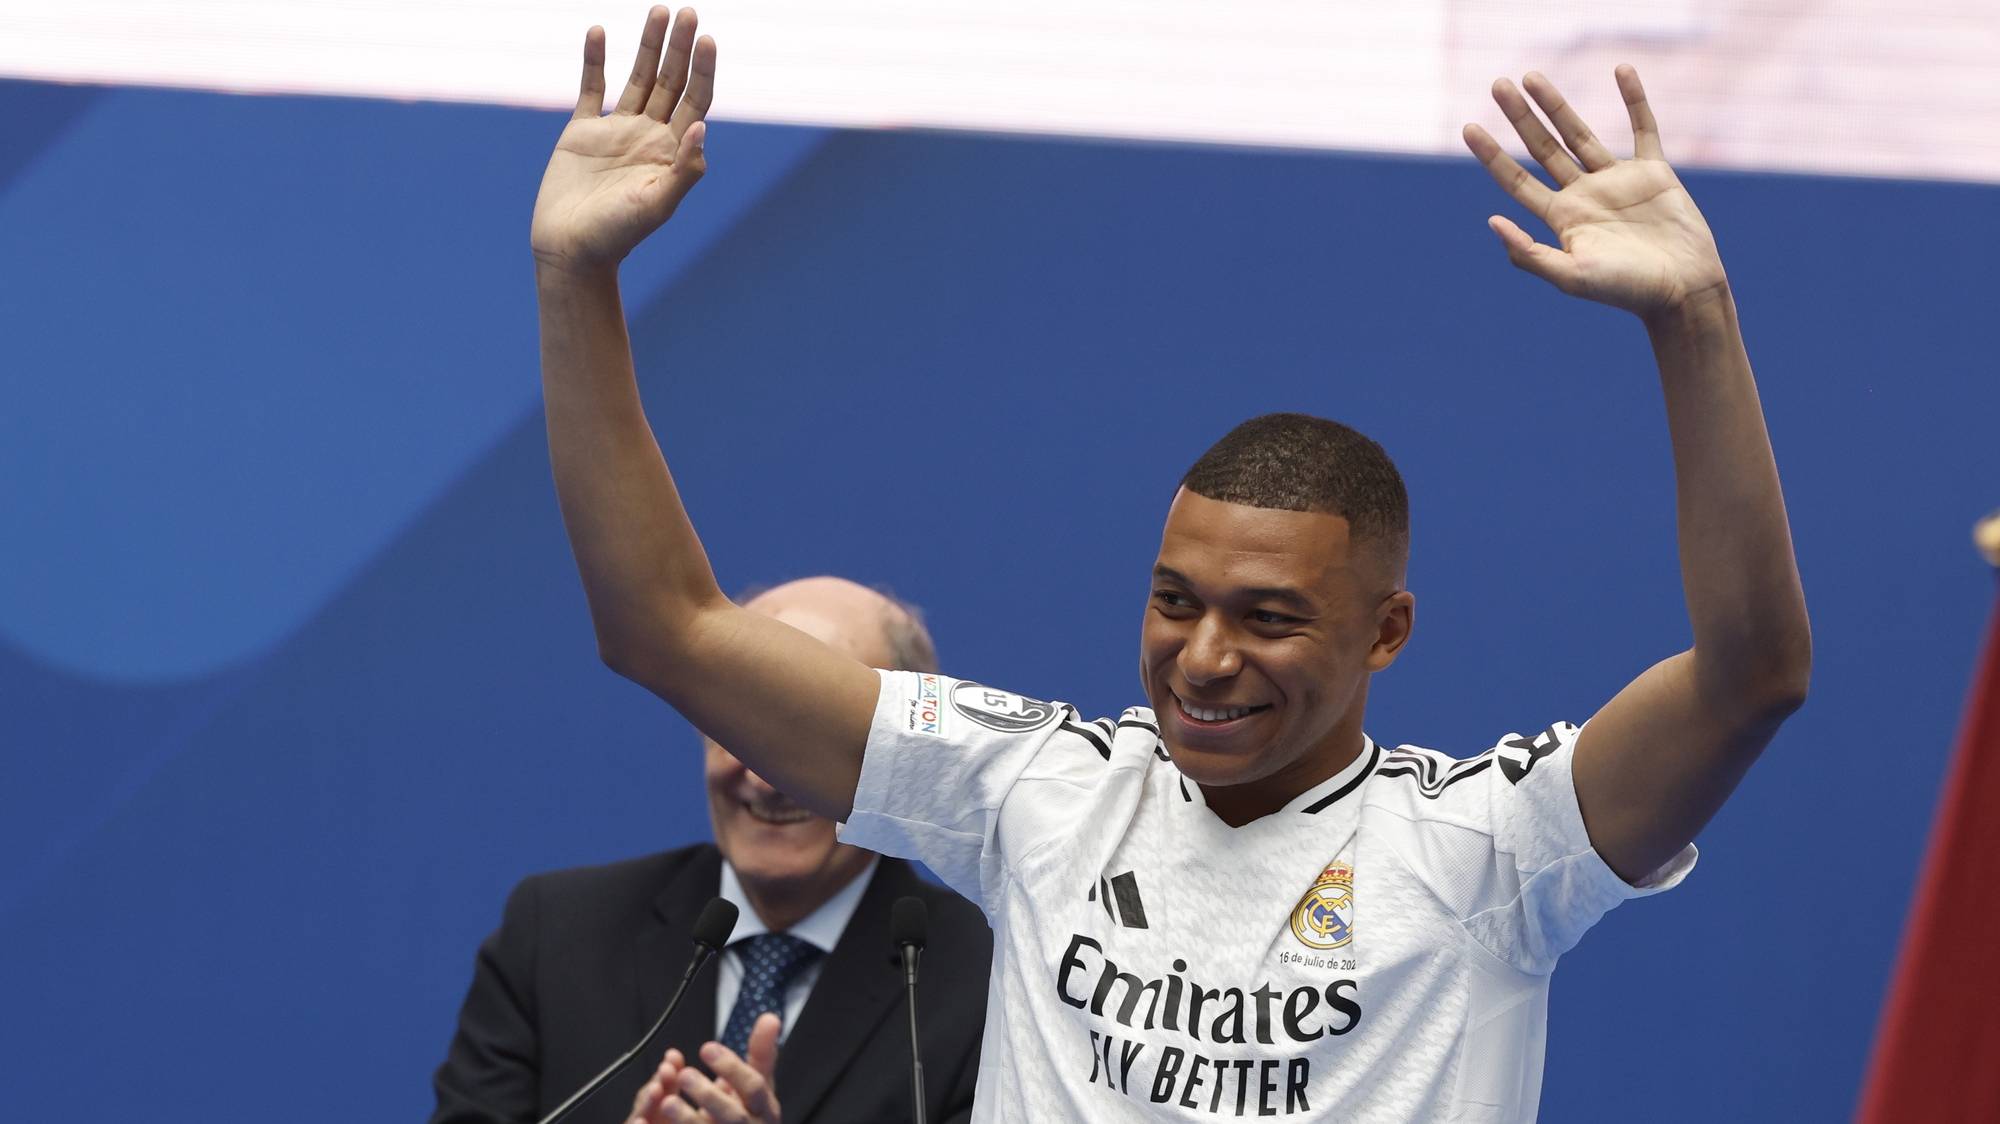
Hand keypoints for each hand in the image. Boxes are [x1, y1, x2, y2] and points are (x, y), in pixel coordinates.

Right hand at [531, 6, 715, 272]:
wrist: (570, 250)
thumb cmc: (617, 235)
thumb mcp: (657, 205)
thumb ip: (683, 171)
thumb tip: (701, 128)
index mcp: (672, 151)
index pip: (695, 100)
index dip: (703, 70)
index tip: (707, 39)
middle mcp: (649, 136)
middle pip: (671, 81)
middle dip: (680, 47)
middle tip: (688, 11)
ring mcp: (617, 131)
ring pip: (637, 77)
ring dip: (648, 45)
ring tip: (658, 10)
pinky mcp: (583, 131)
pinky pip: (592, 88)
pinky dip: (595, 60)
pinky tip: (599, 32)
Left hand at [624, 1014, 782, 1123]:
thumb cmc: (752, 1114)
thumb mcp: (760, 1084)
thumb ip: (763, 1053)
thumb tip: (770, 1018)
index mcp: (765, 1109)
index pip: (754, 1087)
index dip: (732, 1067)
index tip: (706, 1048)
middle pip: (734, 1116)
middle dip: (709, 1095)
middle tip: (685, 1075)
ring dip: (688, 1118)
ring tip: (667, 1102)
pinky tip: (652, 1122)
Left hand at [1462, 67, 1726, 318]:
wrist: (1683, 291)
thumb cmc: (1626, 291)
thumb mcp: (1571, 276)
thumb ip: (1529, 253)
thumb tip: (1491, 221)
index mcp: (1561, 219)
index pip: (1516, 180)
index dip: (1492, 155)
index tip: (1468, 127)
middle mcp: (1583, 195)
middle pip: (1542, 147)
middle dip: (1520, 117)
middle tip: (1497, 84)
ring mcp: (1617, 182)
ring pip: (1580, 134)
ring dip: (1557, 104)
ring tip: (1532, 76)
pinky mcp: (1654, 173)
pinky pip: (1643, 129)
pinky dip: (1634, 99)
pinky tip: (1622, 70)